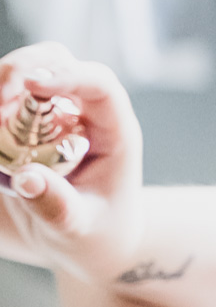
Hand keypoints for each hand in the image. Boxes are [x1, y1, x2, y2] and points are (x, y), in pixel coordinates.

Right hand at [0, 42, 143, 283]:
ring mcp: (54, 112)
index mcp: (114, 132)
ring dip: (0, 86)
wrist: (86, 244)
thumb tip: (27, 178)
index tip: (31, 85)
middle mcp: (85, 112)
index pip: (100, 85)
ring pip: (26, 70)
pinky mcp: (26, 121)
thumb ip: (57, 207)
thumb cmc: (96, 237)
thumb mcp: (79, 230)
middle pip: (56, 62)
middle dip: (21, 70)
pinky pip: (4, 99)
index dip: (67, 76)